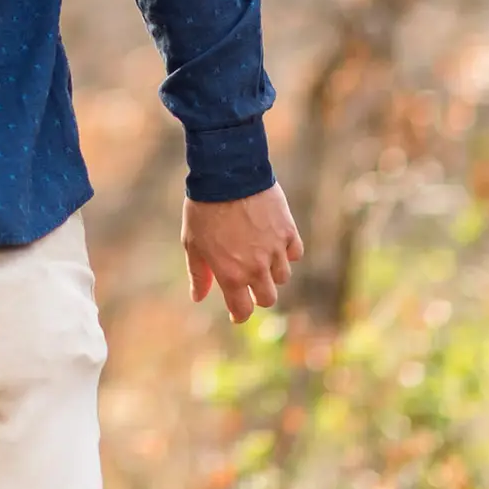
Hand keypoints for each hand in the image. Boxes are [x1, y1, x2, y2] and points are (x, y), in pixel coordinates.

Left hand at [183, 183, 302, 324]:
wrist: (227, 174)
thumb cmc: (204, 208)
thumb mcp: (193, 243)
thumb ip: (199, 273)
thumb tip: (198, 297)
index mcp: (231, 274)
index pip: (243, 310)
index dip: (240, 314)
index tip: (237, 312)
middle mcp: (256, 267)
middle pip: (268, 298)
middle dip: (258, 294)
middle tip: (249, 282)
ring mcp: (275, 250)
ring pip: (283, 277)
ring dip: (272, 272)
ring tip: (260, 256)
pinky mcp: (288, 231)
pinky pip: (295, 253)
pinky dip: (287, 252)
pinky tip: (274, 242)